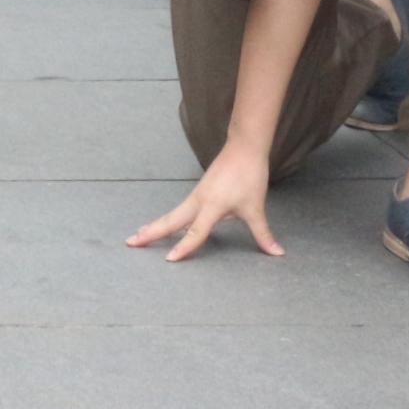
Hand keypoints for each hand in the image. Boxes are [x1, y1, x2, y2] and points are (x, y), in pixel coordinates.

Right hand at [128, 141, 282, 261]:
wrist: (244, 148)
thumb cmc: (249, 176)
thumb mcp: (256, 208)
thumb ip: (263, 233)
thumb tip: (277, 253)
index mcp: (212, 206)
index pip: (195, 232)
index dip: (183, 247)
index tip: (169, 259)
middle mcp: (199, 201)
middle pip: (171, 221)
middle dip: (151, 232)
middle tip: (130, 242)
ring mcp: (197, 196)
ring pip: (173, 214)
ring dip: (155, 225)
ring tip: (139, 235)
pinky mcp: (200, 192)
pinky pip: (179, 209)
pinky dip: (169, 219)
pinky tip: (165, 224)